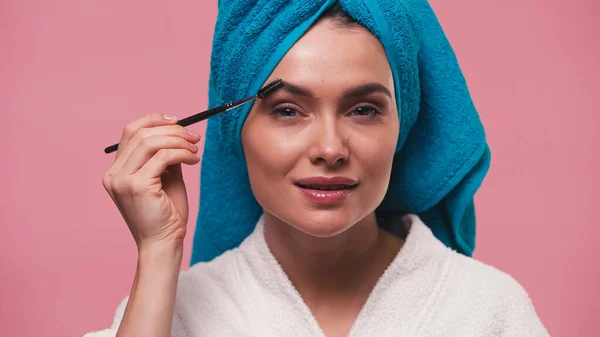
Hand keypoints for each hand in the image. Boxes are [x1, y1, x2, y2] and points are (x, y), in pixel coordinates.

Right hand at [102, 112, 201, 248]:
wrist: (163, 243)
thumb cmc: (166, 214)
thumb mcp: (165, 178)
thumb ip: (165, 156)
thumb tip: (178, 132)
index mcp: (116, 171)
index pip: (130, 132)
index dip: (154, 120)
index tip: (178, 122)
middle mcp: (113, 174)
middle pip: (140, 133)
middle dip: (172, 130)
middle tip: (194, 137)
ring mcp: (122, 180)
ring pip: (151, 142)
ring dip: (179, 141)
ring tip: (195, 150)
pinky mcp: (137, 186)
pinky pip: (163, 157)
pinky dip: (182, 153)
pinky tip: (194, 160)